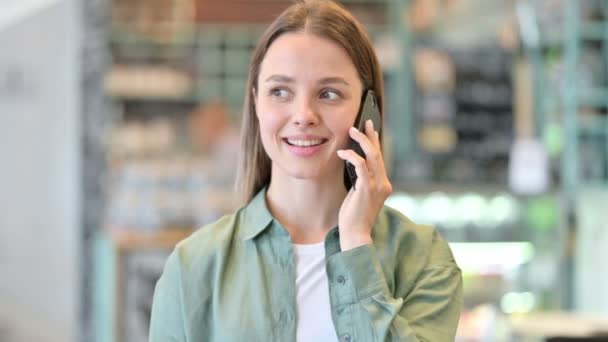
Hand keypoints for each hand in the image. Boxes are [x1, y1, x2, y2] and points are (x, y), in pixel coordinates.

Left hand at [336, 119, 392, 250]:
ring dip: (361, 141)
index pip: (380, 159)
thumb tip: (354, 165)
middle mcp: (383, 184)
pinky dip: (351, 156)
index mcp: (383, 185)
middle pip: (378, 153)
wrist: (356, 234)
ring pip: (372, 156)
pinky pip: (360, 165)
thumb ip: (361, 181)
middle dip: (371, 136)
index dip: (376, 143)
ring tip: (352, 130)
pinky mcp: (366, 188)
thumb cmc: (354, 216)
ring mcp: (377, 186)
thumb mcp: (359, 195)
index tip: (370, 130)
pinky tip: (341, 153)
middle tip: (364, 122)